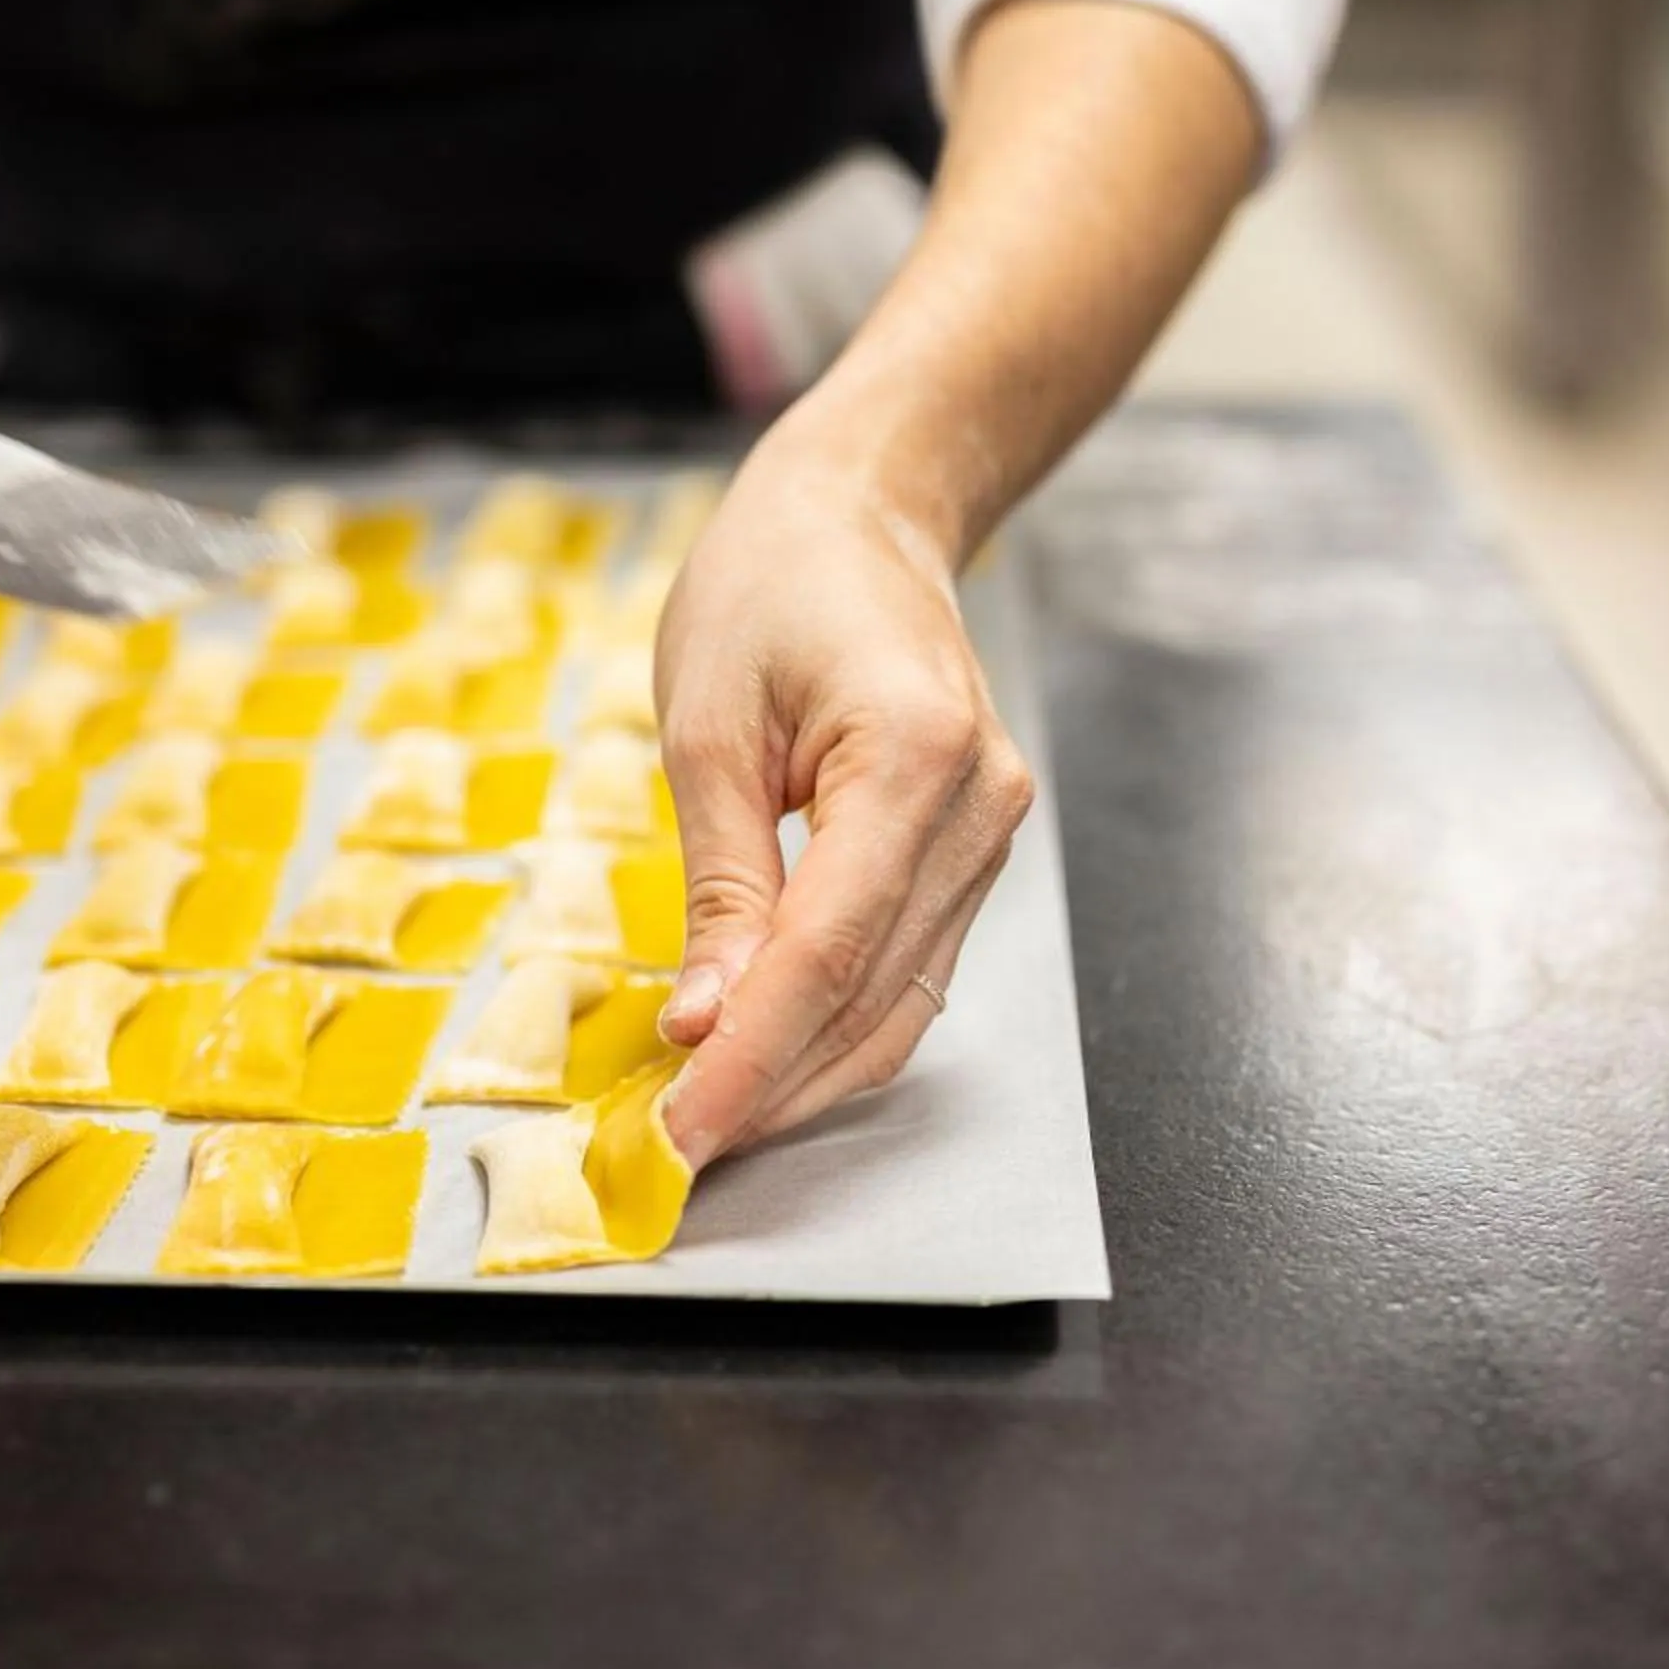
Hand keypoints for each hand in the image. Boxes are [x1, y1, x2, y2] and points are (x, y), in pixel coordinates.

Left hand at [653, 431, 1032, 1169]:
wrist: (860, 515)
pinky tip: (765, 1059)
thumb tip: (707, 1024)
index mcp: (916, 753)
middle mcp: (981, 804)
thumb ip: (719, 883)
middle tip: (674, 1153)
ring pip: (904, 1000)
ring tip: (709, 1122)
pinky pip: (912, 965)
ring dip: (808, 1073)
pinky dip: (839, 1025)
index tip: (680, 1132)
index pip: (830, 950)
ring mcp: (994, 830)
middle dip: (774, 1086)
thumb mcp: (706, 725)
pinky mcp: (975, 848)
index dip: (753, 1057)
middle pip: (875, 992)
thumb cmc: (770, 586)